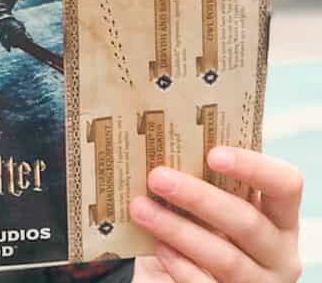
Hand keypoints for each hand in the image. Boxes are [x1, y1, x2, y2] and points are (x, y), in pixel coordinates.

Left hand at [130, 147, 302, 281]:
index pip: (285, 185)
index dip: (253, 167)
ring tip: (140, 209)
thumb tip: (159, 154)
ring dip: (177, 230)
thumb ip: (200, 184)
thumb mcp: (208, 208)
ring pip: (226, 258)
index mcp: (280, 217)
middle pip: (248, 222)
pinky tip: (158, 247)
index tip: (212, 154)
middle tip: (157, 177)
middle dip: (199, 197)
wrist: (183, 279)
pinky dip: (180, 265)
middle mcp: (279, 253)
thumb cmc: (199, 231)